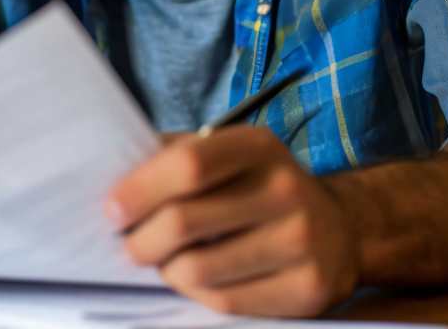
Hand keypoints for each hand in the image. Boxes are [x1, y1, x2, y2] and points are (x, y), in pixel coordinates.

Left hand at [107, 127, 358, 316]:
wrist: (337, 229)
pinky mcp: (308, 289)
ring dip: (165, 271)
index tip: (112, 210)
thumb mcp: (224, 155)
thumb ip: (172, 157)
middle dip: (140, 240)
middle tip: (129, 246)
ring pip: (197, 269)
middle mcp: (286, 188)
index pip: (188, 164)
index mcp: (259, 146)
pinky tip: (195, 280)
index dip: (139, 190)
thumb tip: (110, 175)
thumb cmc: (255, 188)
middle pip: (184, 221)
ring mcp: (303, 240)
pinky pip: (224, 301)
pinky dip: (194, 294)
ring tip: (164, 262)